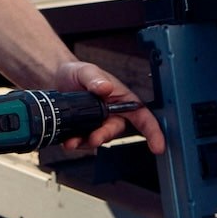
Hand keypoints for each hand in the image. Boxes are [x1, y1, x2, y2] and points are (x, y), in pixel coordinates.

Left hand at [51, 59, 165, 155]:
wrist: (58, 79)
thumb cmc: (78, 73)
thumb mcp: (86, 71)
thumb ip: (96, 79)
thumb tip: (105, 88)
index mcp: (123, 99)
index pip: (143, 116)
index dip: (153, 132)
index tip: (158, 146)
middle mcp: (114, 114)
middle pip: (116, 131)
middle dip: (105, 136)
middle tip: (94, 138)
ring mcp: (99, 124)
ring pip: (99, 139)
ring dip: (87, 142)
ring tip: (73, 141)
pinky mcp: (85, 130)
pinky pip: (84, 141)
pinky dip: (76, 143)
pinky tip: (68, 140)